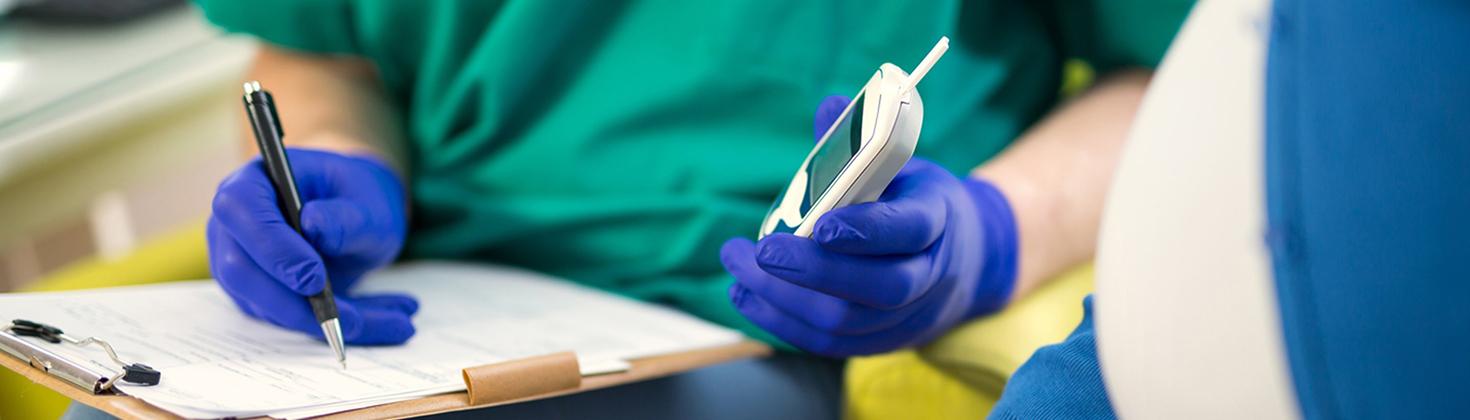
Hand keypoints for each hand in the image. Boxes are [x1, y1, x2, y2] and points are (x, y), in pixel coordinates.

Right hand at [208, 148, 415, 344]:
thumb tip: (313, 226)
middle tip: (353, 320)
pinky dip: (337, 327)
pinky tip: (388, 322)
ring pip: (265, 306)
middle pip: (240, 271)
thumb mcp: (368, 202)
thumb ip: (345, 216)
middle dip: (293, 303)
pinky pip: (288, 320)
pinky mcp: (257, 295)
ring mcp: (240, 263)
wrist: (360, 215)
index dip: (272, 247)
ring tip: (398, 320)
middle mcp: (234, 224)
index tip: (314, 277)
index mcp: (254, 181)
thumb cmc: (359, 198)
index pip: (239, 209)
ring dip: (327, 322)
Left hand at [721, 96, 1019, 356]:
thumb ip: (861, 141)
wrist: (967, 258)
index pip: (911, 229)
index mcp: (940, 219)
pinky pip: (832, 345)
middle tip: (761, 251)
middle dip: (815, 271)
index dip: (868, 230)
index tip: (820, 224)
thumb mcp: (902, 163)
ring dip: (785, 299)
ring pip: (849, 323)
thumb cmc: (916, 200)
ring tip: (739, 270)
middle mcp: (931, 275)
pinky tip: (747, 296)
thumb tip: (829, 107)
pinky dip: (784, 322)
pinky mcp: (883, 341)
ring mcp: (909, 316)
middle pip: (880, 287)